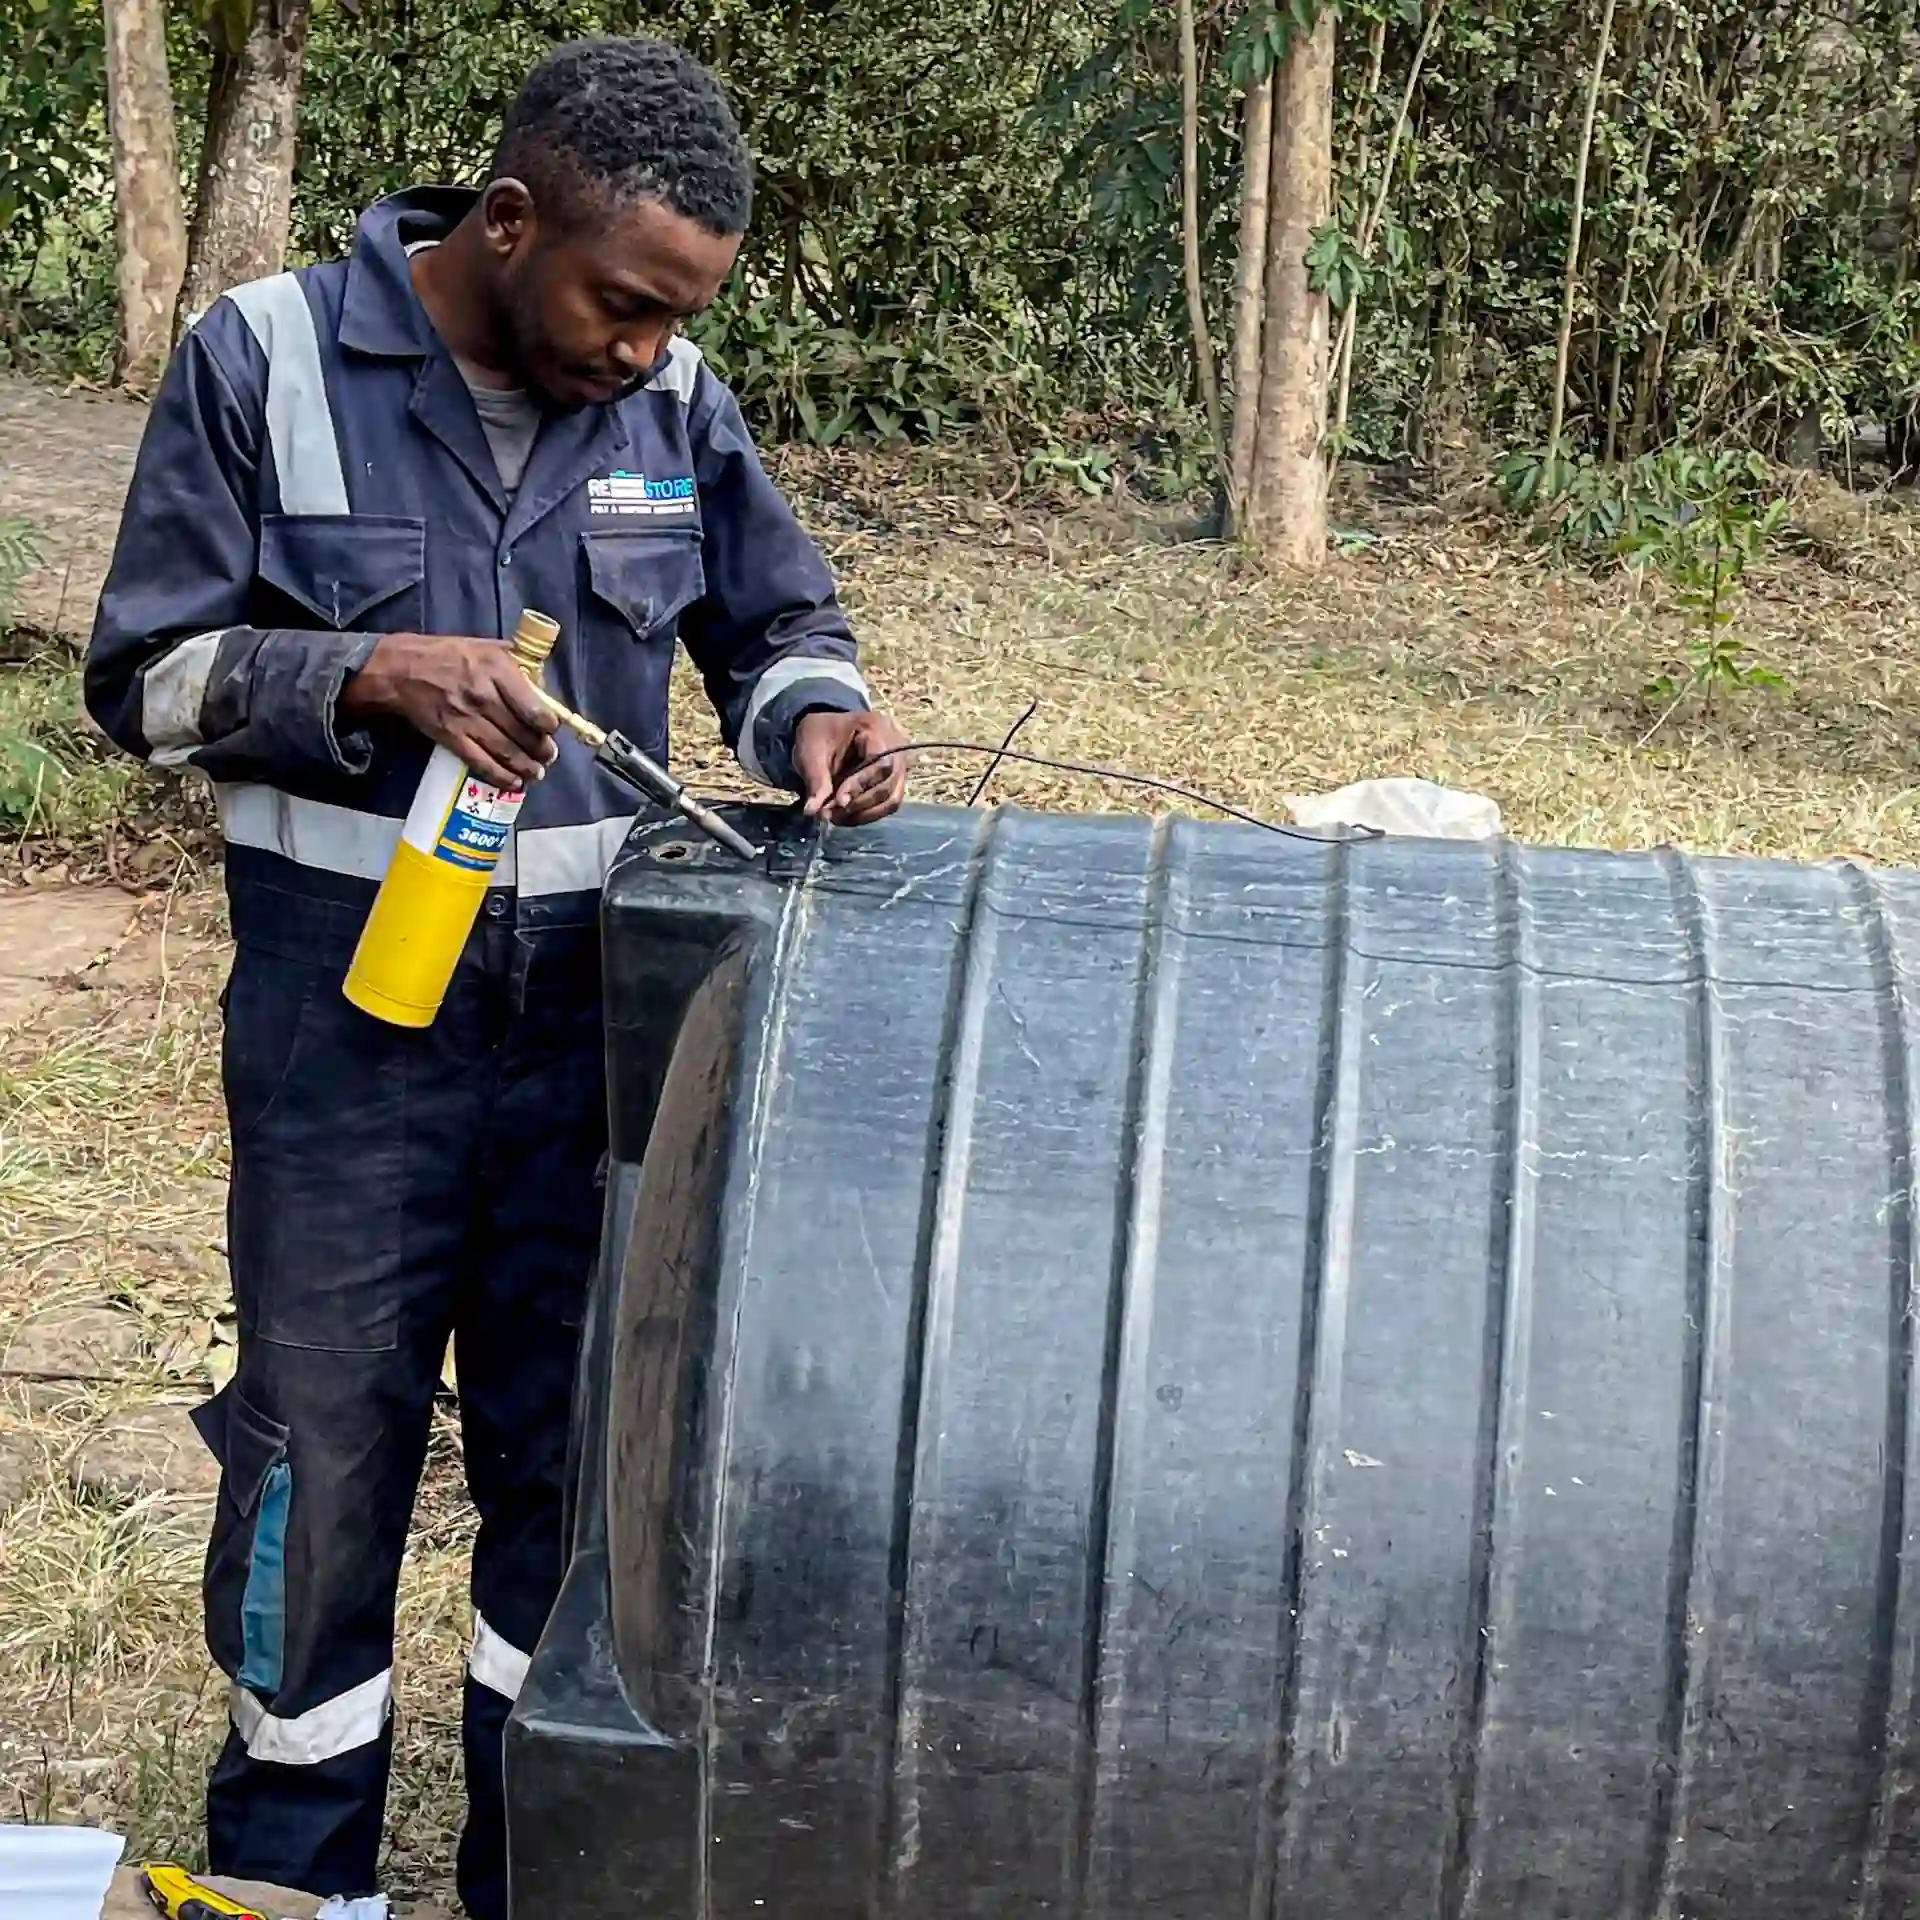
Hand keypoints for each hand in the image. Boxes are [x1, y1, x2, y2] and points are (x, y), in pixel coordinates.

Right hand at [341, 633, 560, 789]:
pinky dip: (500, 776)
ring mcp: (466, 719)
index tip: (552, 729)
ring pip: (505, 751)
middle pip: (522, 733)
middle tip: (548, 756)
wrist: (401, 670)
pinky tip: (514, 781)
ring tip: (537, 773)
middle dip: (541, 750)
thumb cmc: (447, 655)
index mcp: (497, 669)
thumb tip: (541, 683)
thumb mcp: (486, 646)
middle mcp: (484, 696)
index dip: (548, 725)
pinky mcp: (451, 737)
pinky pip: (481, 762)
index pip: (533, 707)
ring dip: (526, 767)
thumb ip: (515, 662)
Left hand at [793, 708, 908, 825]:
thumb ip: (816, 781)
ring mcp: (899, 764)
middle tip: (830, 813)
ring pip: (892, 799)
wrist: (826, 731)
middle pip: (888, 784)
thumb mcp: (811, 752)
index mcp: (876, 727)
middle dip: (859, 804)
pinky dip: (867, 814)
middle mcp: (896, 746)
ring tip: (835, 817)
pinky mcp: (895, 780)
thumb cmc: (819, 735)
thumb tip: (813, 812)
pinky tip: (846, 816)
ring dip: (863, 814)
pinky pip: (888, 803)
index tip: (838, 801)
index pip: (880, 761)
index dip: (861, 784)